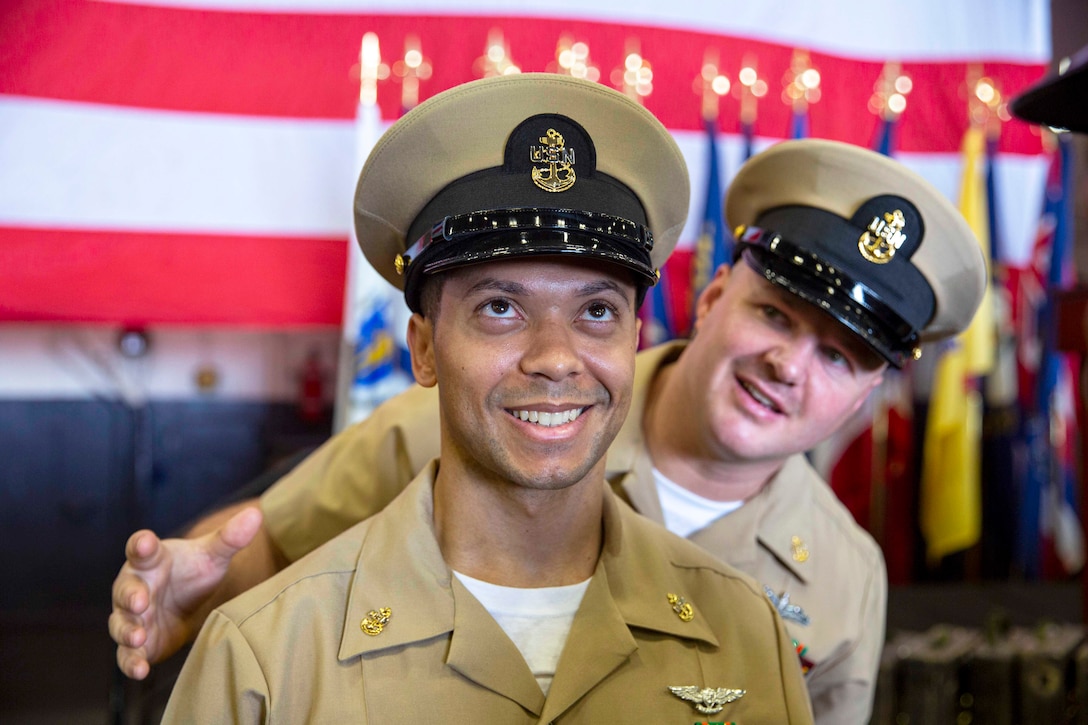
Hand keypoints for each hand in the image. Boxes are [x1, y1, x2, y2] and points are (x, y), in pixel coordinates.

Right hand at [108, 506, 262, 678]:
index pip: (142, 549)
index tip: (144, 542)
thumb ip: (229, 538)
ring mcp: (131, 617)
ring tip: (138, 637)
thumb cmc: (193, 571)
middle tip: (140, 601)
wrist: (188, 601)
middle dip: (130, 595)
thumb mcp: (213, 556)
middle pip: (126, 589)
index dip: (141, 545)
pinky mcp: (138, 644)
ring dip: (128, 631)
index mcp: (150, 560)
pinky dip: (131, 662)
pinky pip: (127, 655)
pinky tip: (140, 670)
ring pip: (121, 624)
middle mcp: (134, 586)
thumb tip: (256, 514)